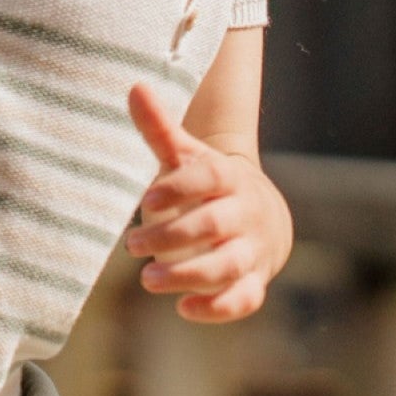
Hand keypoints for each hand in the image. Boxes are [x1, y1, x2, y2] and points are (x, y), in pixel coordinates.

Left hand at [121, 83, 290, 323]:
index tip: (149, 198)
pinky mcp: (252, 284)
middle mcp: (244, 214)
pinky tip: (183, 308)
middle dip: (172, 236)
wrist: (262, 219)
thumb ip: (160, 130)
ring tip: (147, 279)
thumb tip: (134, 86)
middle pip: (214, 224)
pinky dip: (217, 309)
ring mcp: (251, 251)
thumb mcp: (187, 158)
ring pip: (227, 265)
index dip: (180, 187)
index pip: (209, 178)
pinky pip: (243, 300)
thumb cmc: (210, 188)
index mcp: (228, 178)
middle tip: (133, 244)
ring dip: (187, 274)